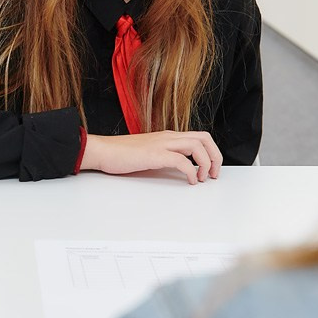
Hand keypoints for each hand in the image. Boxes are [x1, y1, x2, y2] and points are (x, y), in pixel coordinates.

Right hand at [80, 131, 222, 184]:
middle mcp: (168, 137)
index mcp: (168, 136)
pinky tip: (190, 181)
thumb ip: (165, 157)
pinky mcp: (154, 154)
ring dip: (206, 163)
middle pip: (204, 138)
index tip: (211, 169)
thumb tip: (180, 169)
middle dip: (215, 156)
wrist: (102, 150)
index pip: (199, 136)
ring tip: (203, 178)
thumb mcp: (149, 154)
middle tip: (214, 174)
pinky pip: (182, 161)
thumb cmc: (121, 154)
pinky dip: (191, 171)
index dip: (211, 152)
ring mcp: (161, 144)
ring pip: (197, 145)